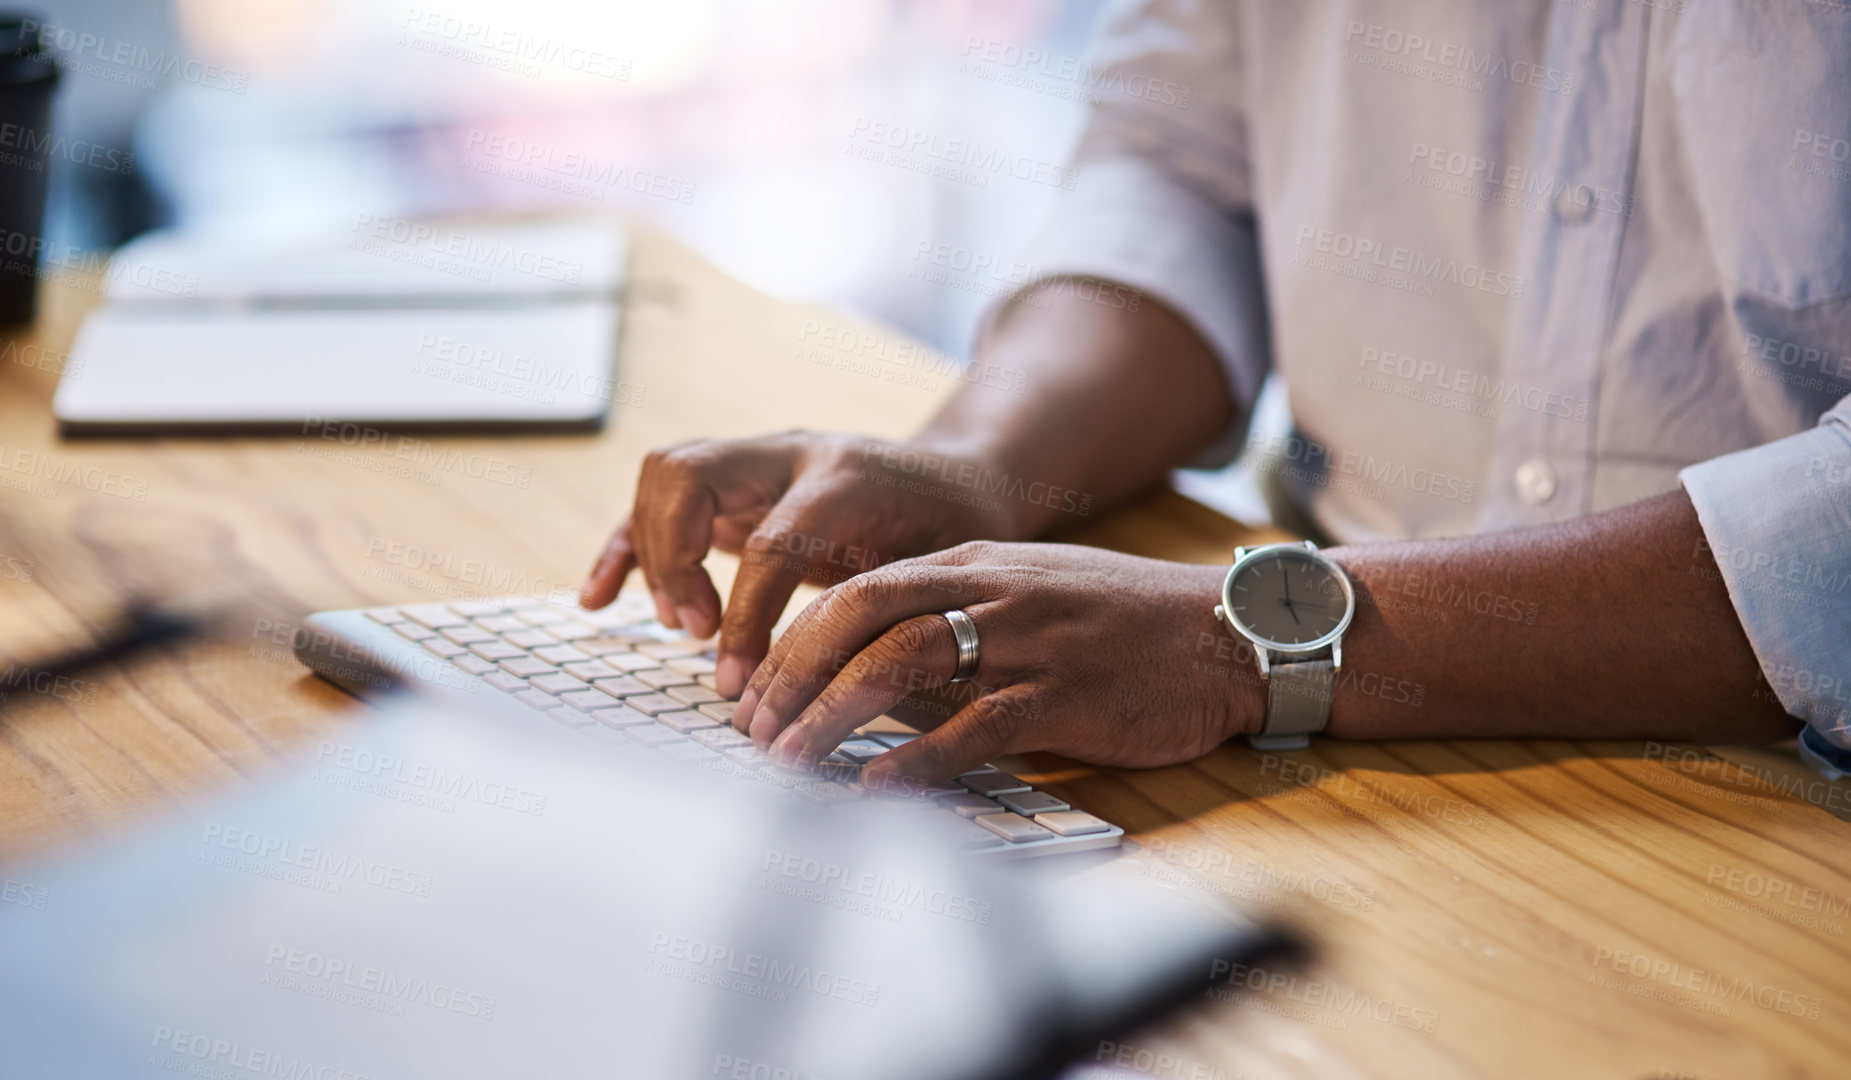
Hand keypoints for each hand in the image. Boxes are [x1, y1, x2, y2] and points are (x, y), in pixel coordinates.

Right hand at [579, 432, 1015, 695]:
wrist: (962, 478)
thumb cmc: (958, 533)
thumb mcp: (942, 569)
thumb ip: (890, 611)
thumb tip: (848, 687)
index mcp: (845, 477)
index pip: (769, 541)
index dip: (744, 615)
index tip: (737, 680)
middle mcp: (789, 453)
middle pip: (690, 475)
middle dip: (675, 559)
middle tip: (695, 631)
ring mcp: (755, 461)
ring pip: (666, 475)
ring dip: (651, 552)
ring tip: (678, 624)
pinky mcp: (733, 485)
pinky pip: (660, 503)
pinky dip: (625, 548)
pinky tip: (598, 599)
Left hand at [732, 541, 1261, 781]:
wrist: (1227, 632)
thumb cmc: (1122, 622)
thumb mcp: (1027, 598)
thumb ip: (952, 625)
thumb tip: (869, 681)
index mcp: (973, 564)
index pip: (855, 592)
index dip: (793, 642)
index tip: (752, 693)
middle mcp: (990, 591)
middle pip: (860, 618)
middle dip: (792, 675)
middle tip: (749, 731)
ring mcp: (1027, 640)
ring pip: (902, 664)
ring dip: (832, 715)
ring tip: (786, 762)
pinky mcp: (1065, 695)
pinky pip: (975, 727)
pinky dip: (916, 760)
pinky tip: (876, 790)